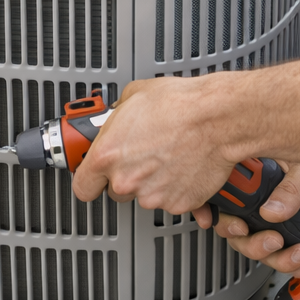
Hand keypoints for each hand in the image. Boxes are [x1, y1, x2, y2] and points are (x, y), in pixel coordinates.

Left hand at [71, 76, 240, 213]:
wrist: (217, 118)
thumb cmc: (180, 104)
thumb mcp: (135, 95)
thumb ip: (117, 115)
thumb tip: (117, 117)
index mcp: (108, 155)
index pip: (82, 187)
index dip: (90, 181)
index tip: (95, 178)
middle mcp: (127, 180)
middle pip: (116, 191)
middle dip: (127, 176)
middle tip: (144, 156)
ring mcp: (153, 196)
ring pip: (145, 196)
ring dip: (153, 182)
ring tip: (169, 155)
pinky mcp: (178, 204)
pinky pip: (172, 200)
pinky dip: (177, 188)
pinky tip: (183, 166)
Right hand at [190, 165, 299, 277]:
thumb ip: (291, 187)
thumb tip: (272, 211)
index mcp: (258, 175)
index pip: (222, 192)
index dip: (211, 208)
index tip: (211, 220)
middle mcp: (261, 199)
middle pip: (235, 229)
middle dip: (250, 242)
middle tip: (272, 239)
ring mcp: (276, 221)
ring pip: (257, 248)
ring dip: (274, 257)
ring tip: (297, 252)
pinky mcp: (293, 237)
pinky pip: (282, 258)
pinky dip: (292, 266)